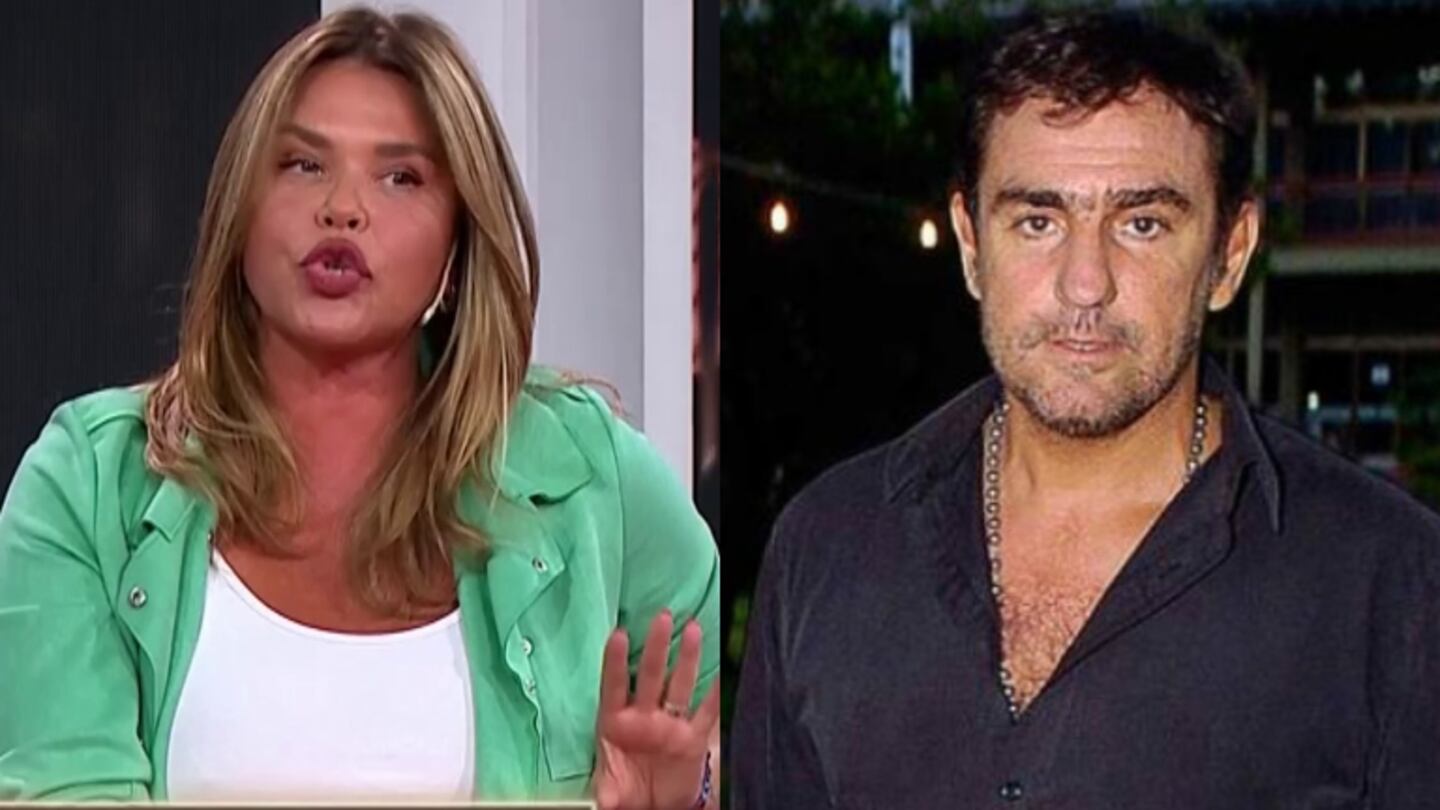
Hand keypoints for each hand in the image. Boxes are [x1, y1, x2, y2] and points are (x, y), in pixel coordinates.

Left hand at [592, 610, 718, 809]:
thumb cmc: (627, 792)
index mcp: (616, 724)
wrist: (655, 807)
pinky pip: (707, 713)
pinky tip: (725, 672)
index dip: (617, 662)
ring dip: (687, 659)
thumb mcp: (610, 794)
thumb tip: (599, 801)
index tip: (619, 635)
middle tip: (662, 616)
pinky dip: (716, 695)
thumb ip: (605, 793)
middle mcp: (644, 717)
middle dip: (657, 646)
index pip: (615, 686)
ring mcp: (670, 725)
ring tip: (693, 629)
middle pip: (652, 676)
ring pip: (680, 685)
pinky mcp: (693, 738)